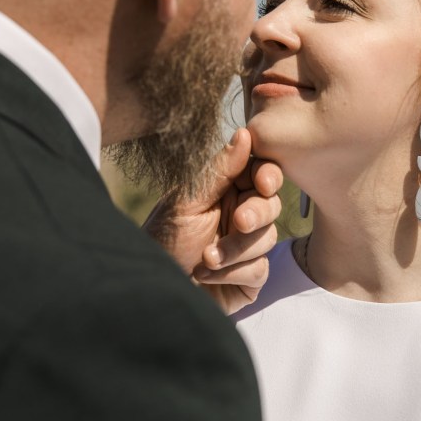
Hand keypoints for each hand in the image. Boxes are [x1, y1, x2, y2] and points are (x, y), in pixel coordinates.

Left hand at [143, 129, 282, 314]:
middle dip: (257, 214)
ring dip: (236, 249)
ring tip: (205, 257)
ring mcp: (247, 249)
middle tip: (238, 222)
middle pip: (271, 205)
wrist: (149, 287)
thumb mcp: (187, 202)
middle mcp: (240, 217)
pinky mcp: (249, 279)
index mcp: (226, 192)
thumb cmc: (162, 240)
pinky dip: (232, 272)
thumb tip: (245, 134)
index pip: (260, 174)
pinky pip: (260, 269)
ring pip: (268, 238)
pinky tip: (205, 275)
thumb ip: (219, 171)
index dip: (268, 176)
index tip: (263, 182)